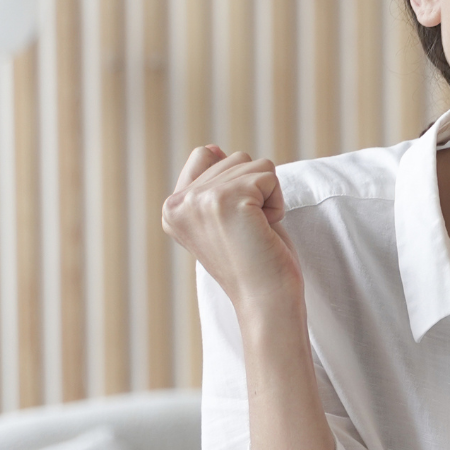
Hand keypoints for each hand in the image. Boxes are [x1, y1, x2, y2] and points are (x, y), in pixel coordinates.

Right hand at [161, 146, 302, 322]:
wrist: (266, 301)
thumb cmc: (255, 263)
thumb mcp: (226, 218)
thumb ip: (214, 183)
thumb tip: (212, 148)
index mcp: (172, 208)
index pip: (204, 155)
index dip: (235, 183)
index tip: (235, 224)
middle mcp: (178, 203)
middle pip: (234, 158)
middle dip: (255, 191)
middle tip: (249, 232)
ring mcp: (199, 199)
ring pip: (253, 164)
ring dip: (267, 196)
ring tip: (256, 231)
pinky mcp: (226, 199)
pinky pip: (269, 175)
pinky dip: (277, 202)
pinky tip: (265, 231)